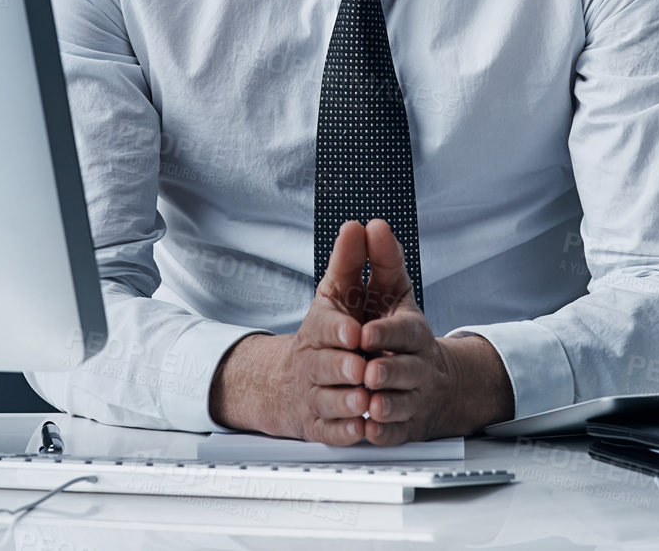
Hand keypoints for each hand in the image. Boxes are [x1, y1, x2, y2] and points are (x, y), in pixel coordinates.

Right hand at [208, 221, 373, 443]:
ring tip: (365, 400)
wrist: (293, 381)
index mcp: (320, 328)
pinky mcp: (322, 424)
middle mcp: (315, 362)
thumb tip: (359, 225)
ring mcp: (316, 394)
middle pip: (327, 366)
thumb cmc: (329, 331)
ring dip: (348, 401)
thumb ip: (351, 261)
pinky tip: (361, 429)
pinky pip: (332, 431)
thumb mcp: (340, 291)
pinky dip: (347, 432)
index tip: (355, 333)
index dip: (339, 331)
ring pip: (330, 401)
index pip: (326, 327)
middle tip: (362, 369)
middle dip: (344, 368)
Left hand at [356, 219, 514, 443]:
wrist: (426, 381)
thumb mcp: (388, 291)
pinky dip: (381, 432)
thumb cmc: (397, 330)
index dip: (384, 333)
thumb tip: (370, 225)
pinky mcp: (402, 425)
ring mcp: (411, 397)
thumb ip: (378, 260)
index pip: (402, 330)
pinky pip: (393, 433)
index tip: (363, 333)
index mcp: (411, 332)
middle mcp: (415, 365)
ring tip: (367, 403)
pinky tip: (368, 429)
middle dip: (385, 371)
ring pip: (399, 404)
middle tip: (367, 372)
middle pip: (404, 370)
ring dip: (384, 404)